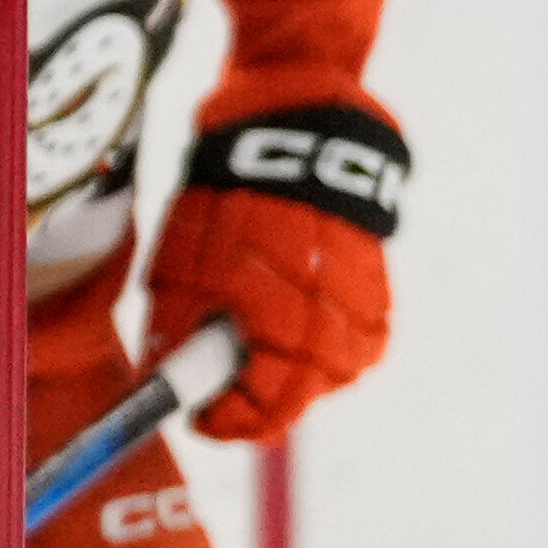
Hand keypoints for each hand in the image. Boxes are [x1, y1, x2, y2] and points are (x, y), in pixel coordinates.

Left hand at [148, 97, 408, 440]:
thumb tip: (169, 381)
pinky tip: (314, 333)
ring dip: (304, 378)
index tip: (204, 422)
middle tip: (229, 401)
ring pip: (340, 369)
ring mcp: (358, 296)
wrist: (294, 125)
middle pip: (303, 393)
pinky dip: (339, 346)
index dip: (229, 421)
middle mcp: (322, 310)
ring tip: (271, 363)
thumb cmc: (226, 191)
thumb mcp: (183, 257)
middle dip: (264, 405)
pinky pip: (366, 337)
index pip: (260, 399)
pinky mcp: (378, 280)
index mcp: (268, 305)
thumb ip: (178, 326)